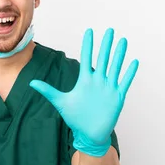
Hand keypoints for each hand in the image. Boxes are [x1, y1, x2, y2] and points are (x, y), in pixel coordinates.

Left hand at [29, 28, 138, 156]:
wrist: (89, 134)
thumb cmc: (75, 118)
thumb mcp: (60, 102)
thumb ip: (48, 91)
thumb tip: (31, 83)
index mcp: (85, 81)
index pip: (86, 58)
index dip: (88, 45)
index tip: (89, 31)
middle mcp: (97, 82)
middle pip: (102, 59)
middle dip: (105, 45)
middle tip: (109, 30)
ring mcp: (108, 88)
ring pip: (115, 68)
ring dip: (119, 55)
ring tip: (122, 41)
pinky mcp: (116, 97)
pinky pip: (124, 83)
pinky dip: (129, 73)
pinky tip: (134, 62)